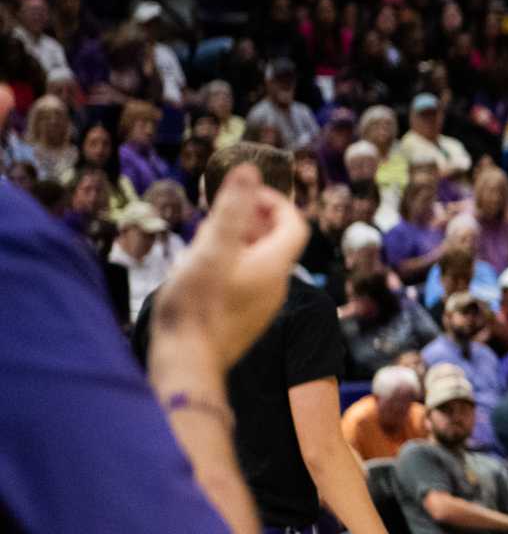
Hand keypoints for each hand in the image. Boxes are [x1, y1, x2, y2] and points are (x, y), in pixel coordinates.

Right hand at [153, 164, 308, 368]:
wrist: (187, 364)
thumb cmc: (196, 306)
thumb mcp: (212, 248)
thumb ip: (232, 209)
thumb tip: (249, 169)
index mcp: (275, 265)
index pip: (294, 222)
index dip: (274, 201)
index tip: (245, 192)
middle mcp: (277, 286)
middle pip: (277, 241)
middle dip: (252, 218)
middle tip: (222, 208)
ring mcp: (263, 306)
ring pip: (259, 261)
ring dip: (239, 240)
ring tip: (206, 234)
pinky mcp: (245, 320)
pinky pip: (247, 281)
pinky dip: (232, 263)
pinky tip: (201, 267)